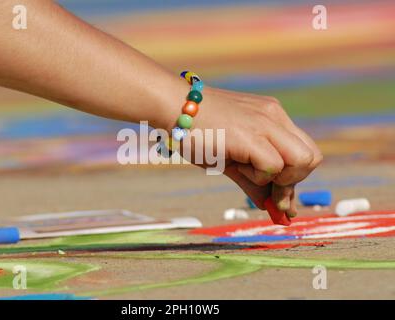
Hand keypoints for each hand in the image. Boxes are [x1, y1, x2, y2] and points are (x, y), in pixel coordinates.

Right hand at [181, 87, 322, 217]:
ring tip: (247, 171)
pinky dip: (259, 176)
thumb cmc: (197, 130)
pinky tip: (236, 165)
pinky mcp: (251, 135)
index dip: (296, 179)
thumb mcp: (231, 157)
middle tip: (270, 192)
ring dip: (279, 179)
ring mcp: (265, 123)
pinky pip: (274, 166)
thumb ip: (253, 182)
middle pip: (312, 157)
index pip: (305, 151)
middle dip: (294, 182)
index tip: (281, 201)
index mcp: (272, 117)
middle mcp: (274, 117)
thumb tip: (271, 208)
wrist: (172, 106)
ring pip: (302, 161)